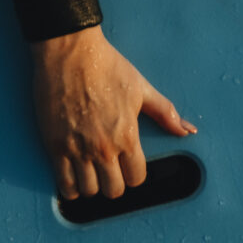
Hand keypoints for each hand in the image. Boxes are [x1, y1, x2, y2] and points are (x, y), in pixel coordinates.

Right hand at [29, 25, 194, 200]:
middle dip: (113, 183)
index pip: (136, 178)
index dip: (133, 174)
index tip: (127, 165)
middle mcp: (103, 148)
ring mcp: (78, 149)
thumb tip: (187, 130)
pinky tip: (73, 177)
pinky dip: (70, 187)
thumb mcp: (141, 88)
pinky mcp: (55, 146)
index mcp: (127, 136)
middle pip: (113, 190)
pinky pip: (64, 184)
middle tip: (109, 170)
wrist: (70, 51)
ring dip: (92, 185)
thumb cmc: (107, 66)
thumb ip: (165, 113)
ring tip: (90, 173)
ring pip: (89, 191)